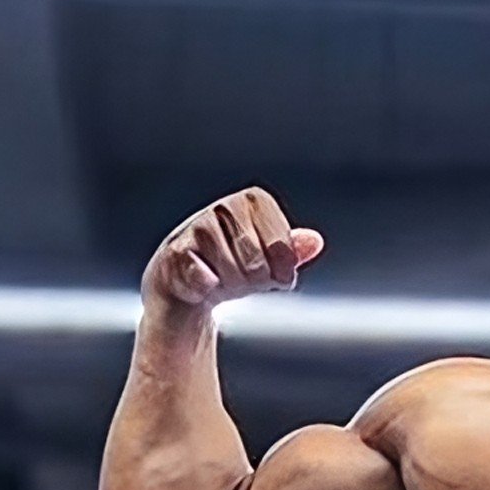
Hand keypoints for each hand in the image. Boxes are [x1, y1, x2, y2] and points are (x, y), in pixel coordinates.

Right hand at [144, 188, 326, 316]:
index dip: (283, 264)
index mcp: (252, 202)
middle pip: (256, 258)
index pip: (280, 240)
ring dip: (231, 285)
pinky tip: (205, 285)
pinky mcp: (175, 253)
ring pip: (230, 270)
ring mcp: (196, 228)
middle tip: (246, 279)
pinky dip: (207, 287)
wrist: (185, 284)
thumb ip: (291, 251)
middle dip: (256, 279)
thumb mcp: (268, 259)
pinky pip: (201, 276)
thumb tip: (314, 241)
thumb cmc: (230, 266)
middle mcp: (223, 208)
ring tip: (223, 279)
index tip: (280, 275)